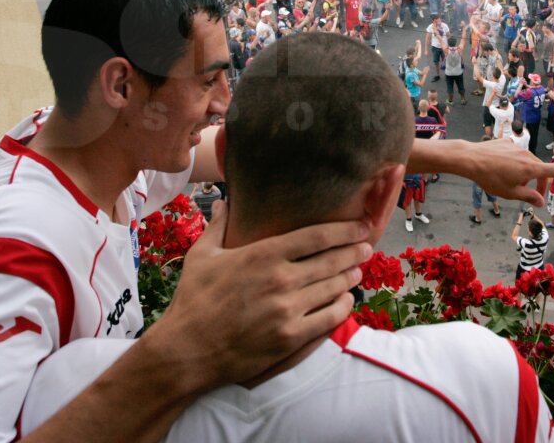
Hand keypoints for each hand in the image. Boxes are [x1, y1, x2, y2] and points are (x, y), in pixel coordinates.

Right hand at [141, 202, 369, 388]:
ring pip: (334, 288)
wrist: (187, 351)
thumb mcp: (202, 256)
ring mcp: (288, 310)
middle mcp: (281, 279)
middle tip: (366, 246)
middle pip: (332, 260)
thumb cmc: (193, 300)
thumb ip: (219, 225)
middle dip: (354, 251)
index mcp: (263, 254)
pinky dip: (343, 306)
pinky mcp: (291, 337)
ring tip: (357, 270)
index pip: (316, 236)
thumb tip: (224, 201)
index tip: (360, 226)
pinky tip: (345, 300)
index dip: (344, 230)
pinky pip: (329, 318)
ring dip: (350, 277)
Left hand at [414, 137, 553, 206]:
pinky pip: (515, 155)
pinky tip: (500, 169)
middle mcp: (527, 154)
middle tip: (532, 197)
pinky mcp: (506, 142)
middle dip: (539, 183)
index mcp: (531, 168)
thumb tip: (541, 201)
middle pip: (540, 170)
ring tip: (508, 182)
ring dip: (525, 173)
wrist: (470, 159)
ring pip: (527, 162)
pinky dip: (513, 163)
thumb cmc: (490, 178)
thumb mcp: (511, 193)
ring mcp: (516, 146)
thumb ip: (529, 197)